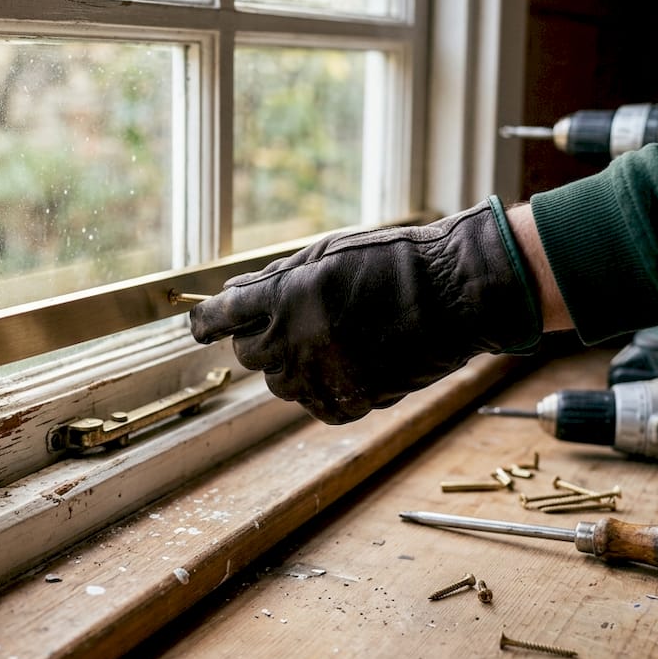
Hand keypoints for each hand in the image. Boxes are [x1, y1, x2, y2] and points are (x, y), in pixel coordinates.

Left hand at [189, 197, 541, 423]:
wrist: (455, 295)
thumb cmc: (392, 263)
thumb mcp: (326, 253)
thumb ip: (274, 278)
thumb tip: (234, 295)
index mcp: (282, 299)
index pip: (218, 318)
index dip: (205, 322)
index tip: (202, 325)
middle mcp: (293, 343)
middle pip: (247, 353)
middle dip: (260, 337)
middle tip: (292, 320)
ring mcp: (319, 379)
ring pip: (279, 382)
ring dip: (292, 363)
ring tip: (333, 337)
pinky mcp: (346, 405)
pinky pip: (314, 402)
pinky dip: (323, 386)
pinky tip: (352, 361)